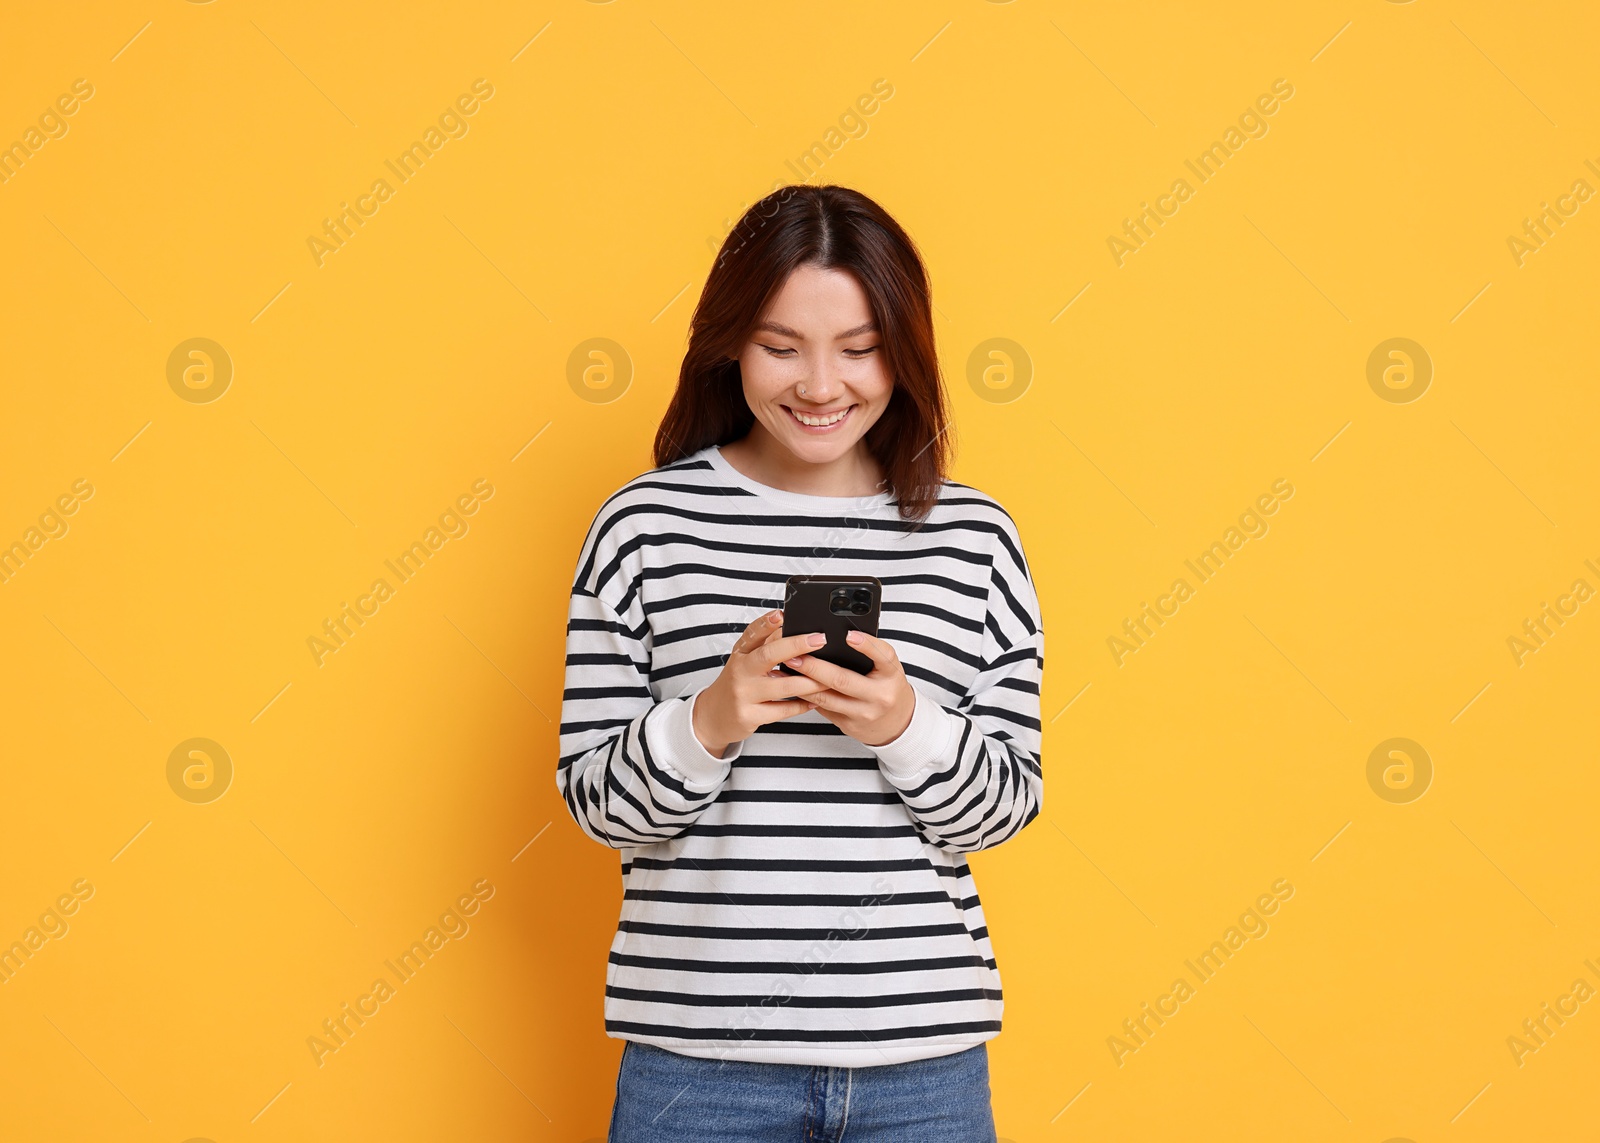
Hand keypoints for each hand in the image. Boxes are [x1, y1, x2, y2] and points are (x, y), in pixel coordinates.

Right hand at [692, 610, 832, 756]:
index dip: (767, 623)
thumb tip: (795, 628)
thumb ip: (766, 645)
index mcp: (741, 653)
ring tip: (828, 677)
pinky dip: (801, 705)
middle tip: (820, 640)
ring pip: (783, 686)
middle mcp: (740, 670)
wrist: (715, 716)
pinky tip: (815, 700)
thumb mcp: (745, 660)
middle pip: (769, 655)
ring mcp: (743, 694)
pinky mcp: (749, 715)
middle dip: (797, 645)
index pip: (753, 633)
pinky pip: (782, 710)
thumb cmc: (738, 683)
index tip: (782, 615)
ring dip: (810, 682)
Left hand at [783, 629, 915, 747]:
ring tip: (786, 669)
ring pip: (827, 698)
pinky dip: (807, 696)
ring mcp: (863, 713)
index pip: (882, 656)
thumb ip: (871, 654)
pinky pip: (824, 709)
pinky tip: (793, 686)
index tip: (849, 635)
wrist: (897, 723)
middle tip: (795, 656)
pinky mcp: (848, 725)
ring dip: (803, 683)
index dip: (866, 645)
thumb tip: (838, 636)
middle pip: (842, 680)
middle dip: (814, 667)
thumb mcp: (888, 668)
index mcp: (891, 675)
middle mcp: (879, 696)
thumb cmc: (888, 687)